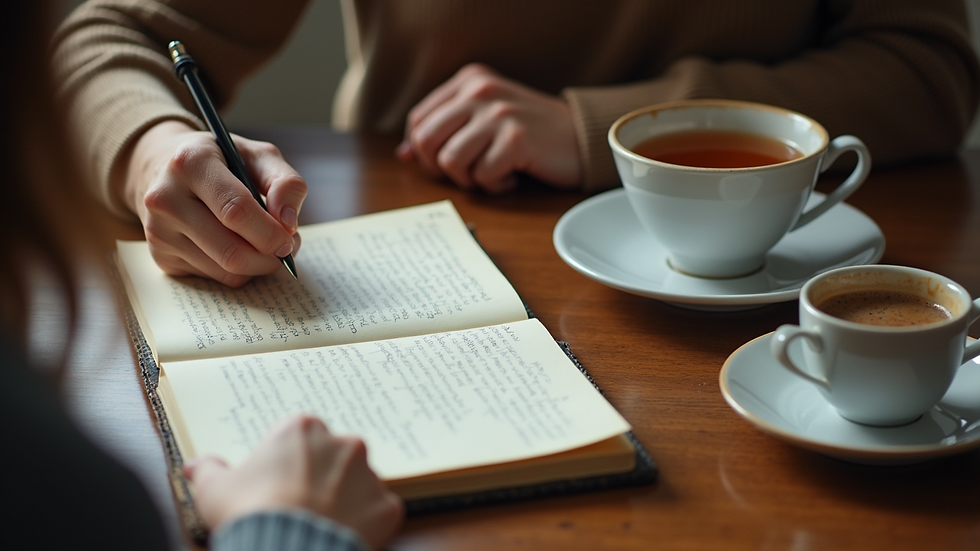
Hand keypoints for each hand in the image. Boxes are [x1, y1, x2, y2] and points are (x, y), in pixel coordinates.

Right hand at [119, 121, 306, 286]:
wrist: (167, 169)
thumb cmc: (222, 162)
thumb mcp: (258, 156)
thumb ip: (285, 183)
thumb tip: (288, 223)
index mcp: (190, 163)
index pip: (236, 210)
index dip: (270, 232)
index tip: (290, 238)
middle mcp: (166, 198)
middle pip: (231, 251)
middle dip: (269, 257)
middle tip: (285, 248)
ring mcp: (158, 231)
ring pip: (225, 271)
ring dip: (258, 266)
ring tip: (265, 245)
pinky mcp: (160, 256)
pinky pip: (214, 278)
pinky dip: (237, 270)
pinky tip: (237, 246)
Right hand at [183, 415, 402, 549]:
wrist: (285, 549)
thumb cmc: (248, 512)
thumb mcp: (214, 490)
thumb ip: (208, 471)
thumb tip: (195, 466)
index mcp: (303, 429)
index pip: (301, 439)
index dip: (289, 463)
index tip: (279, 483)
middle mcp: (343, 444)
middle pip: (335, 457)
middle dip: (322, 477)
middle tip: (301, 505)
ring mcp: (369, 474)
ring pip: (360, 483)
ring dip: (346, 499)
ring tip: (321, 523)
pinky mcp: (387, 505)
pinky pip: (380, 512)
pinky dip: (367, 524)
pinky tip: (342, 535)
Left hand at [397, 63, 581, 192]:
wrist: (582, 137)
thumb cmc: (531, 133)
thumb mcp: (485, 119)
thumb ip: (446, 130)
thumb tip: (403, 155)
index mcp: (469, 81)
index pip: (418, 121)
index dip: (423, 152)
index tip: (444, 165)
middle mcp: (481, 91)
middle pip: (426, 141)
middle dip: (440, 168)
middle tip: (467, 174)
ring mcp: (498, 114)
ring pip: (450, 161)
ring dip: (469, 179)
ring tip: (493, 173)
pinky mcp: (515, 139)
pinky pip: (482, 176)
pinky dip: (495, 185)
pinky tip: (513, 176)